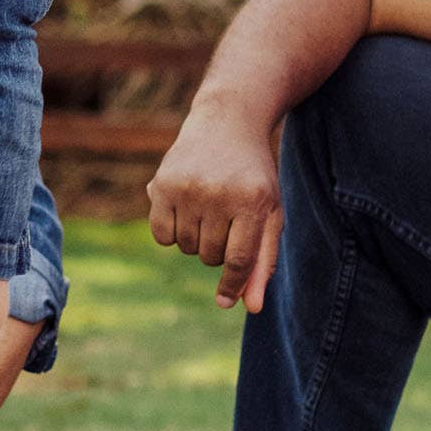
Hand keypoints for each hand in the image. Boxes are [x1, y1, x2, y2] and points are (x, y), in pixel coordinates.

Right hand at [147, 100, 285, 311]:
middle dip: (218, 249)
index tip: (225, 299)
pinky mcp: (161, 183)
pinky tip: (184, 210)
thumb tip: (250, 307)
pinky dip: (171, 232)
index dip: (232, 284)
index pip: (239, 260)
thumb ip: (263, 261)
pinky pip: (161, 234)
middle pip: (210, 256)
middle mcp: (219, 193)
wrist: (227, 122)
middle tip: (226, 222)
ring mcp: (187, 187)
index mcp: (253, 202)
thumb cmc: (253, 177)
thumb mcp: (269, 213)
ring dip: (196, 240)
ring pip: (186, 247)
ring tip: (208, 211)